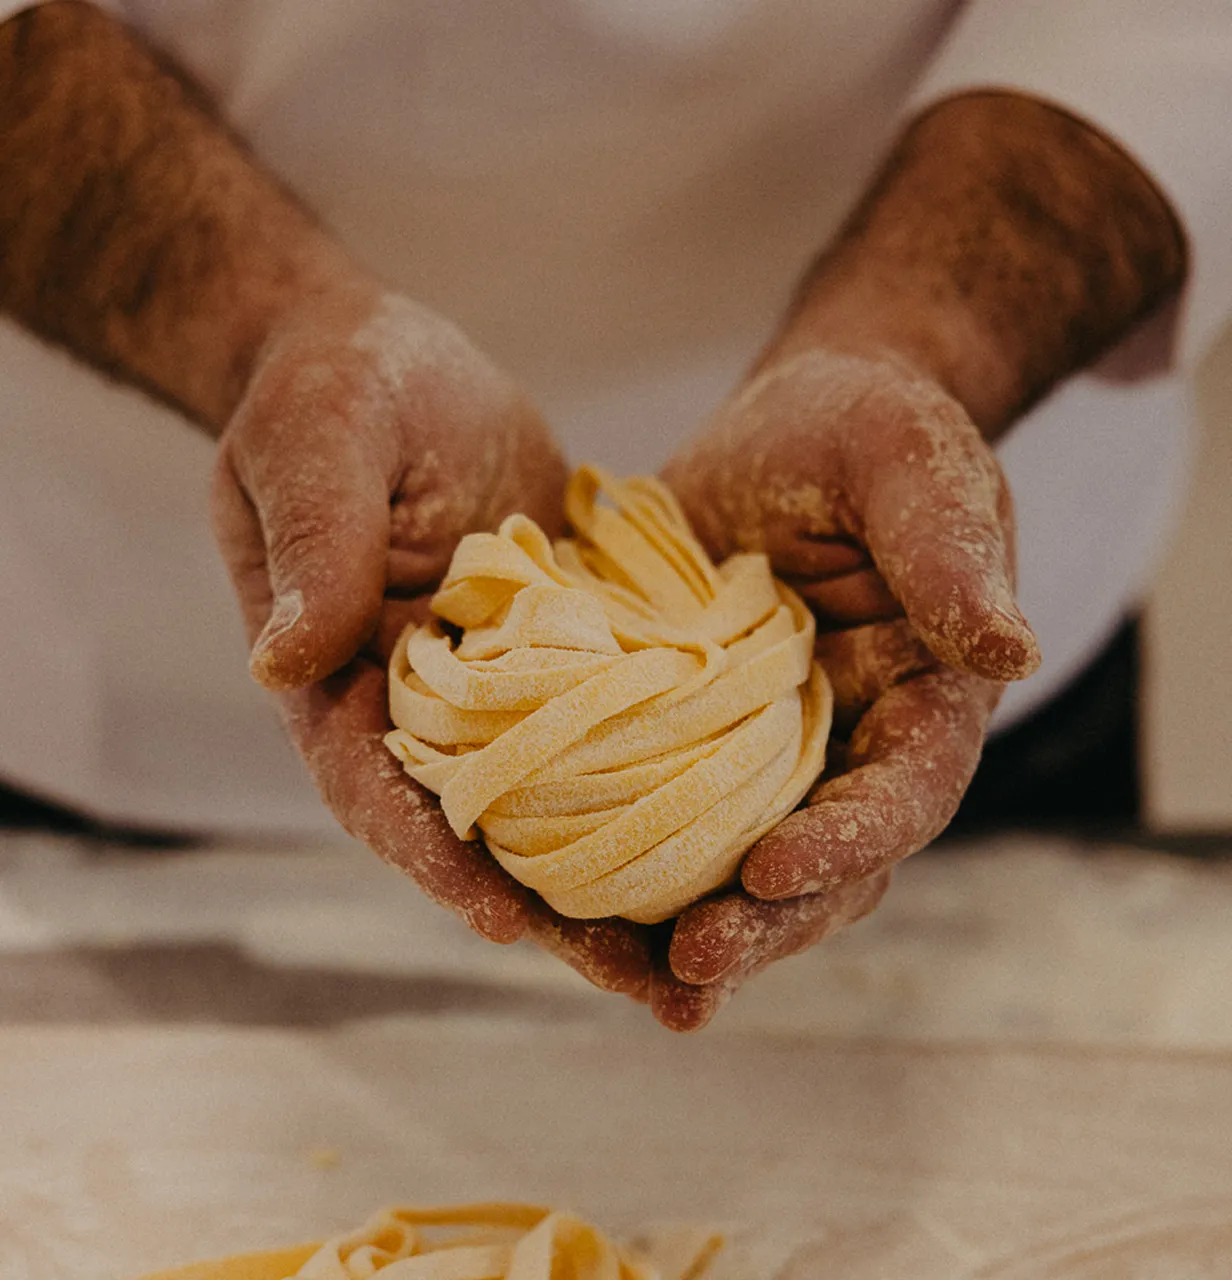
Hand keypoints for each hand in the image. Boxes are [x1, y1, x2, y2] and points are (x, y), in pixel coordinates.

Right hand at [210, 282, 651, 996]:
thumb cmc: (334, 391)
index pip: (378, 789)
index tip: (509, 921)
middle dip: (561, 920)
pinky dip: (661, 799)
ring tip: (710, 965)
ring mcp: (499, 690)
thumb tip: (288, 657)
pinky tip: (734, 848)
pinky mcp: (565, 657)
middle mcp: (419, 707)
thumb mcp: (320, 441)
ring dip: (626, 890)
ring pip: (558, 810)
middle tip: (657, 992)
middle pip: (482, 835)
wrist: (389, 366)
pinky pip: (612, 742)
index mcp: (340, 677)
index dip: (438, 859)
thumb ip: (312, 542)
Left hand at [651, 347, 1039, 1028]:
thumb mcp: (908, 464)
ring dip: (693, 929)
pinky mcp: (685, 739)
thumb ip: (949, 549)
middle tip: (691, 963)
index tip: (770, 870)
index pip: (903, 793)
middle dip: (764, 922)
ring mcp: (765, 754)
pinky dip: (624, 866)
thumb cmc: (864, 432)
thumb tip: (1009, 649)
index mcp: (923, 698)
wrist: (786, 433)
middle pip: (823, 865)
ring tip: (633, 981)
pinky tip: (564, 908)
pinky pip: (661, 816)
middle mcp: (849, 747)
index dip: (847, 842)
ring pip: (741, 866)